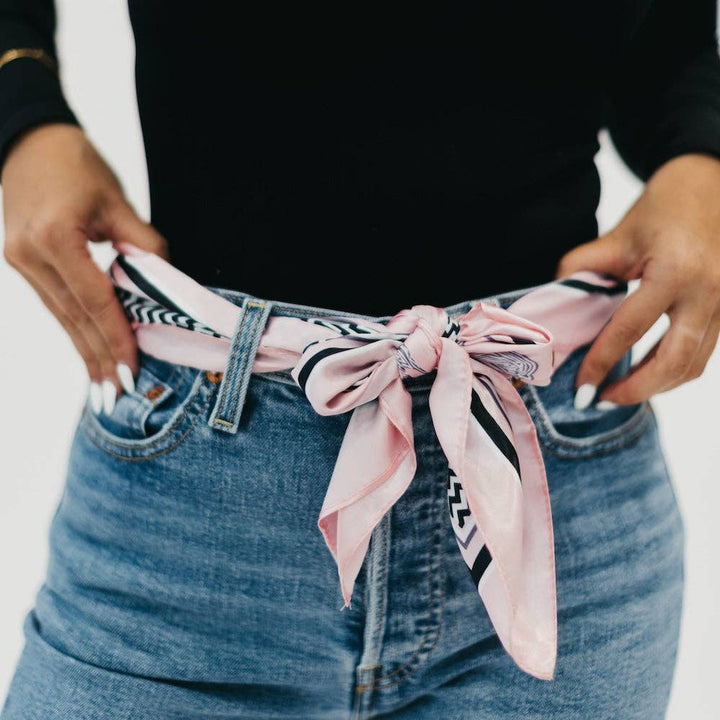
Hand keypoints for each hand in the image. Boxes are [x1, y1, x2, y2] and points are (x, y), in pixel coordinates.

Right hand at [1, 122, 170, 413]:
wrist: (28, 140)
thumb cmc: (75, 164)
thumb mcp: (117, 202)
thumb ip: (144, 246)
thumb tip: (166, 282)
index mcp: (55, 236)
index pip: (95, 300)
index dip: (116, 338)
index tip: (132, 371)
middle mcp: (30, 254)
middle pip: (74, 318)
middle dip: (98, 359)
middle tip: (117, 395)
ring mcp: (20, 261)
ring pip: (61, 317)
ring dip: (84, 352)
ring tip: (103, 388)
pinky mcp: (21, 262)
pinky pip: (54, 304)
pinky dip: (74, 330)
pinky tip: (87, 353)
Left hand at [554, 152, 719, 408]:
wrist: (713, 183)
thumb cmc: (664, 207)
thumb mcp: (618, 235)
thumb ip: (582, 269)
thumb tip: (554, 306)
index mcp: (675, 272)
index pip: (629, 331)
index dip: (600, 363)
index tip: (580, 388)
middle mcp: (708, 292)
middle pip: (673, 362)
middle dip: (635, 390)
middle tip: (601, 399)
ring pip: (694, 364)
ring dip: (656, 386)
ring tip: (620, 392)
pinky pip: (705, 353)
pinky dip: (675, 369)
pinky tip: (648, 373)